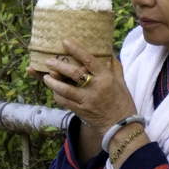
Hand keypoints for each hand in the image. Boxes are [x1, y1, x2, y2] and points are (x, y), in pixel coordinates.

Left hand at [43, 40, 138, 160]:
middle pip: (73, 74)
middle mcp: (96, 88)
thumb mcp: (121, 82)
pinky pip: (64, 101)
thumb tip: (109, 52)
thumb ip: (115, 67)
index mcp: (106, 78)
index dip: (76, 50)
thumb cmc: (122, 103)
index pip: (89, 60)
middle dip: (58, 66)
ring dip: (52, 82)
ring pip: (64, 89)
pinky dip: (57, 95)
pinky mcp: (81, 111)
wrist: (121, 126)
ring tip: (46, 77)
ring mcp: (87, 100)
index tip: (65, 42)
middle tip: (49, 61)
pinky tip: (54, 91)